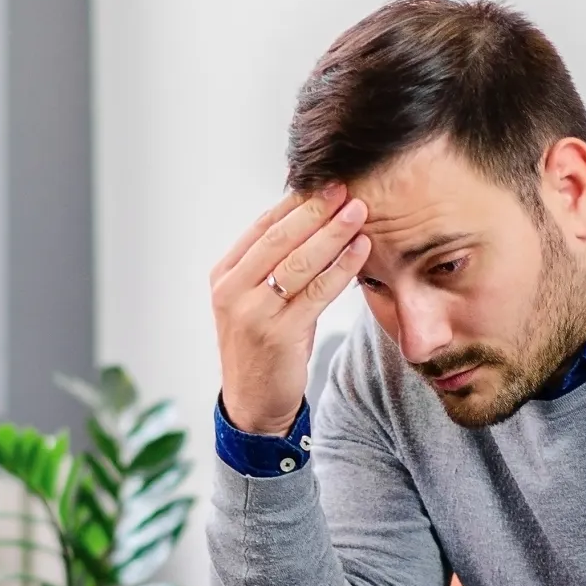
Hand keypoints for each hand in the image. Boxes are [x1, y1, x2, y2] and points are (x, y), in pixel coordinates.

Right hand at [210, 184, 370, 434]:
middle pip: (278, 239)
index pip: (262, 228)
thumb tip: (315, 221)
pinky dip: (340, 268)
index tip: (325, 183)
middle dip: (315, 210)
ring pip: (298, 262)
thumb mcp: (260, 301)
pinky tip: (360, 250)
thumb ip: (277, 266)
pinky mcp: (277, 334)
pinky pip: (315, 292)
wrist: (254, 403)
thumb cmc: (265, 347)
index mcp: (225, 276)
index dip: (296, 203)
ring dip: (332, 233)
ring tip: (359, 212)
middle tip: (346, 188)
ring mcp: (252, 313)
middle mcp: (232, 291)